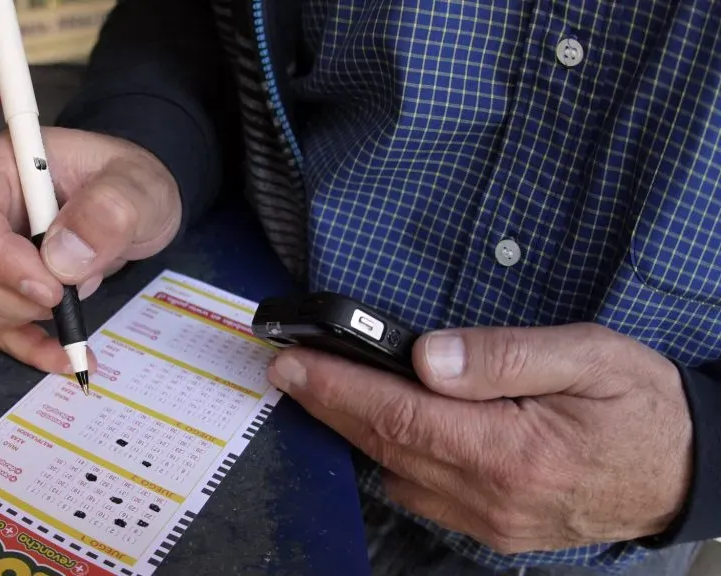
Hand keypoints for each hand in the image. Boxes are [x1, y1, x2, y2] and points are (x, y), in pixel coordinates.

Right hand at [0, 127, 180, 372]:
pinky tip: (69, 355)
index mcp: (2, 170)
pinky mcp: (4, 291)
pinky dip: (31, 349)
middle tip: (71, 292)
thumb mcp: (140, 186)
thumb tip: (60, 259)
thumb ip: (110, 209)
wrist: (140, 207)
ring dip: (23, 318)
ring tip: (75, 296)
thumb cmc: (134, 184)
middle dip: (15, 297)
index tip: (50, 286)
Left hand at [266, 323, 693, 552]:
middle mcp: (489, 496)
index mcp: (510, 451)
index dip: (337, 388)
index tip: (293, 363)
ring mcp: (487, 520)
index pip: (398, 415)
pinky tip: (375, 427)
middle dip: (328, 405)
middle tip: (286, 371)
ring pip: (394, 472)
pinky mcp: (490, 528)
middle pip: (384, 445)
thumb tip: (427, 356)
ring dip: (351, 431)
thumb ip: (504, 355)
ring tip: (319, 389)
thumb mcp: (589, 356)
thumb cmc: (642, 407)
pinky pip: (419, 493)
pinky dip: (386, 457)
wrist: (685, 473)